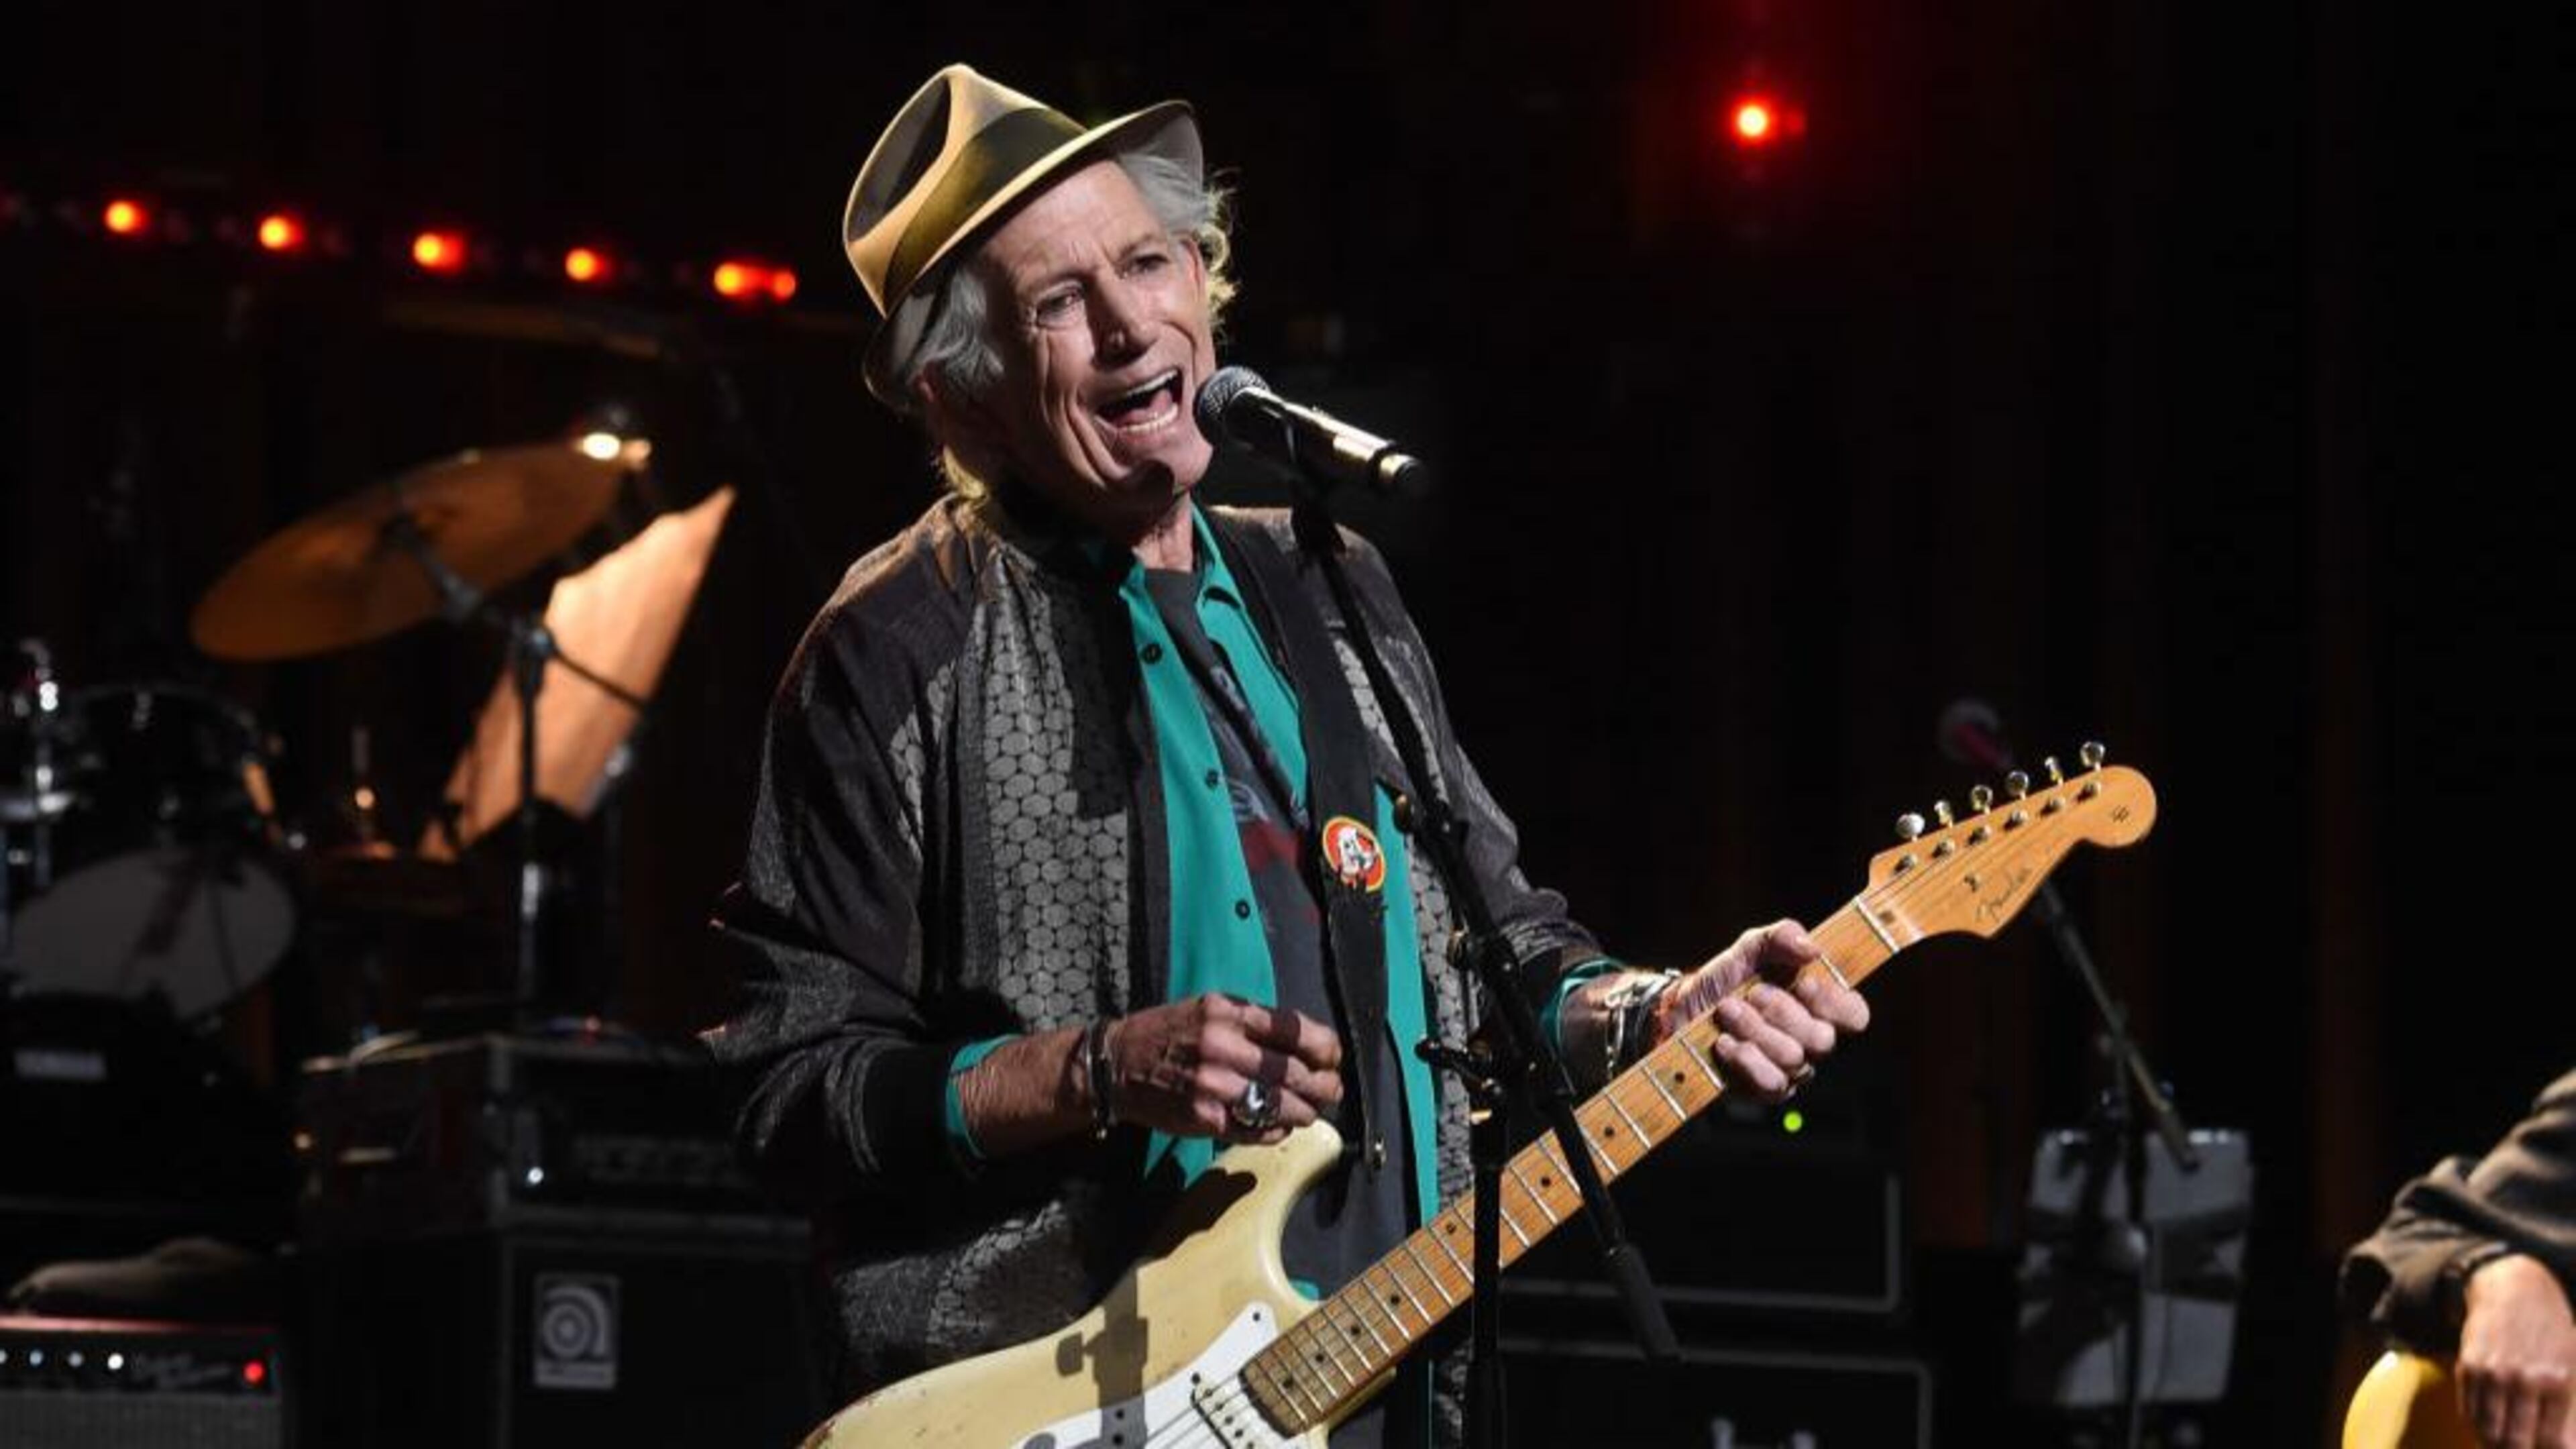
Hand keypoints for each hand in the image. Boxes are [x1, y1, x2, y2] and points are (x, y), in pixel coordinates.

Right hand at [1107, 993, 1344, 1143]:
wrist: (1116, 1063)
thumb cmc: (1168, 1034)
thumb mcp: (1209, 1009)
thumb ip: (1253, 1023)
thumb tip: (1305, 1043)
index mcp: (1228, 1013)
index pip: (1295, 1030)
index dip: (1325, 1048)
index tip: (1333, 1057)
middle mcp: (1222, 1045)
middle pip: (1295, 1071)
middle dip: (1323, 1086)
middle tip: (1331, 1091)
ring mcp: (1213, 1084)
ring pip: (1281, 1105)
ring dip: (1304, 1112)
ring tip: (1309, 1112)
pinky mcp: (1204, 1117)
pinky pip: (1256, 1128)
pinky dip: (1275, 1130)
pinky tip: (1279, 1125)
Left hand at [1649, 919, 1869, 1101]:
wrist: (1682, 1009)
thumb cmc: (1725, 980)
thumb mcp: (1750, 948)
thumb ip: (1782, 937)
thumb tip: (1812, 948)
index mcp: (1818, 1006)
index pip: (1854, 1014)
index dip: (1835, 1002)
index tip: (1804, 984)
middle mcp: (1811, 1041)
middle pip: (1822, 1039)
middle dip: (1782, 1012)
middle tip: (1753, 993)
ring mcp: (1791, 1069)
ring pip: (1793, 1058)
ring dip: (1755, 1029)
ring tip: (1727, 1011)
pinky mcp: (1765, 1089)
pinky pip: (1771, 1082)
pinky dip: (1745, 1059)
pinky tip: (1724, 1042)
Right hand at [2458, 1253, 2575, 1447]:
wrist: (2514, 1289)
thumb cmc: (2551, 1331)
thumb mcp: (2573, 1364)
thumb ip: (2570, 1408)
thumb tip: (2560, 1446)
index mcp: (2559, 1381)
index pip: (2552, 1442)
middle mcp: (2524, 1379)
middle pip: (2516, 1442)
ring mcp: (2493, 1373)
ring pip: (2488, 1430)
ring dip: (2495, 1445)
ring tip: (2502, 1446)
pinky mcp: (2469, 1366)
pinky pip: (2469, 1411)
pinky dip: (2478, 1426)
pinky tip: (2488, 1429)